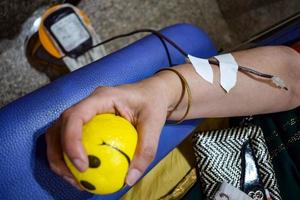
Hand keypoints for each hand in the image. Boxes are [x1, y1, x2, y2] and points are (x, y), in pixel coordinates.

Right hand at [46, 75, 174, 187]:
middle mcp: (88, 103)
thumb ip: (145, 150)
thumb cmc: (153, 103)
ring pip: (59, 133)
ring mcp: (85, 112)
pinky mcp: (87, 121)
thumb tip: (130, 179)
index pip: (75, 116)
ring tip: (75, 180)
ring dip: (60, 158)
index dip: (71, 141)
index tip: (82, 166)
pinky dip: (70, 157)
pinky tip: (83, 173)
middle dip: (59, 155)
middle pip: (59, 126)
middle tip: (74, 178)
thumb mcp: (154, 124)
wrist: (153, 93)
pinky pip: (71, 138)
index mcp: (102, 98)